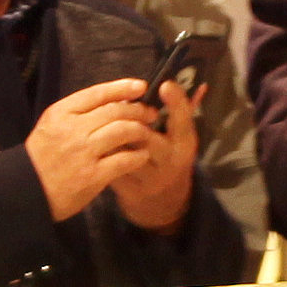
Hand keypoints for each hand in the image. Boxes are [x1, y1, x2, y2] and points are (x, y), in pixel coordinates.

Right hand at [26, 77, 170, 220]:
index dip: (122, 88)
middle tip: (149, 113)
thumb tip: (112, 101)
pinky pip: (124, 160)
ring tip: (146, 132)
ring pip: (123, 131)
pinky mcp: (93, 176)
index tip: (140, 87)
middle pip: (115, 111)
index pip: (98, 93)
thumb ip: (76, 112)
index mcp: (61, 113)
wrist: (28, 190)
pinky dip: (137, 155)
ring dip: (140, 130)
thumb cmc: (42, 157)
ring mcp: (83, 153)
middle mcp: (73, 129)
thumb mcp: (51, 125)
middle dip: (138, 110)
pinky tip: (142, 155)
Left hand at [113, 77, 201, 232]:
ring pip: (124, 150)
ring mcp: (149, 179)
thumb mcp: (180, 137)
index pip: (183, 121)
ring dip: (112, 134)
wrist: (163, 203)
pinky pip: (111, 164)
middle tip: (120, 105)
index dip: (176, 102)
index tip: (165, 85)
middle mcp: (170, 163)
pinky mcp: (129, 189)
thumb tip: (189, 82)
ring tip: (104, 122)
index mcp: (185, 145)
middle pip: (146, 136)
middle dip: (129, 118)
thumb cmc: (169, 157)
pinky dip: (102, 150)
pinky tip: (97, 141)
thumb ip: (180, 112)